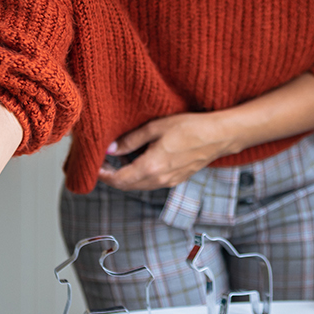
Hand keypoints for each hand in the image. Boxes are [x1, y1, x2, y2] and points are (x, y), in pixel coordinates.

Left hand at [97, 113, 233, 190]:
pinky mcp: (177, 180)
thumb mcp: (155, 128)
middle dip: (112, 178)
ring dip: (126, 178)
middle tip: (102, 164)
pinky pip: (151, 183)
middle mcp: (159, 180)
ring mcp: (169, 182)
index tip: (95, 167)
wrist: (219, 136)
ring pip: (139, 186)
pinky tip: (137, 163)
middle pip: (127, 186)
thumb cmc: (190, 127)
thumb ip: (131, 141)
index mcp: (151, 167)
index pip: (119, 180)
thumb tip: (111, 150)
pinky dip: (139, 177)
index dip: (104, 176)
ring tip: (118, 162)